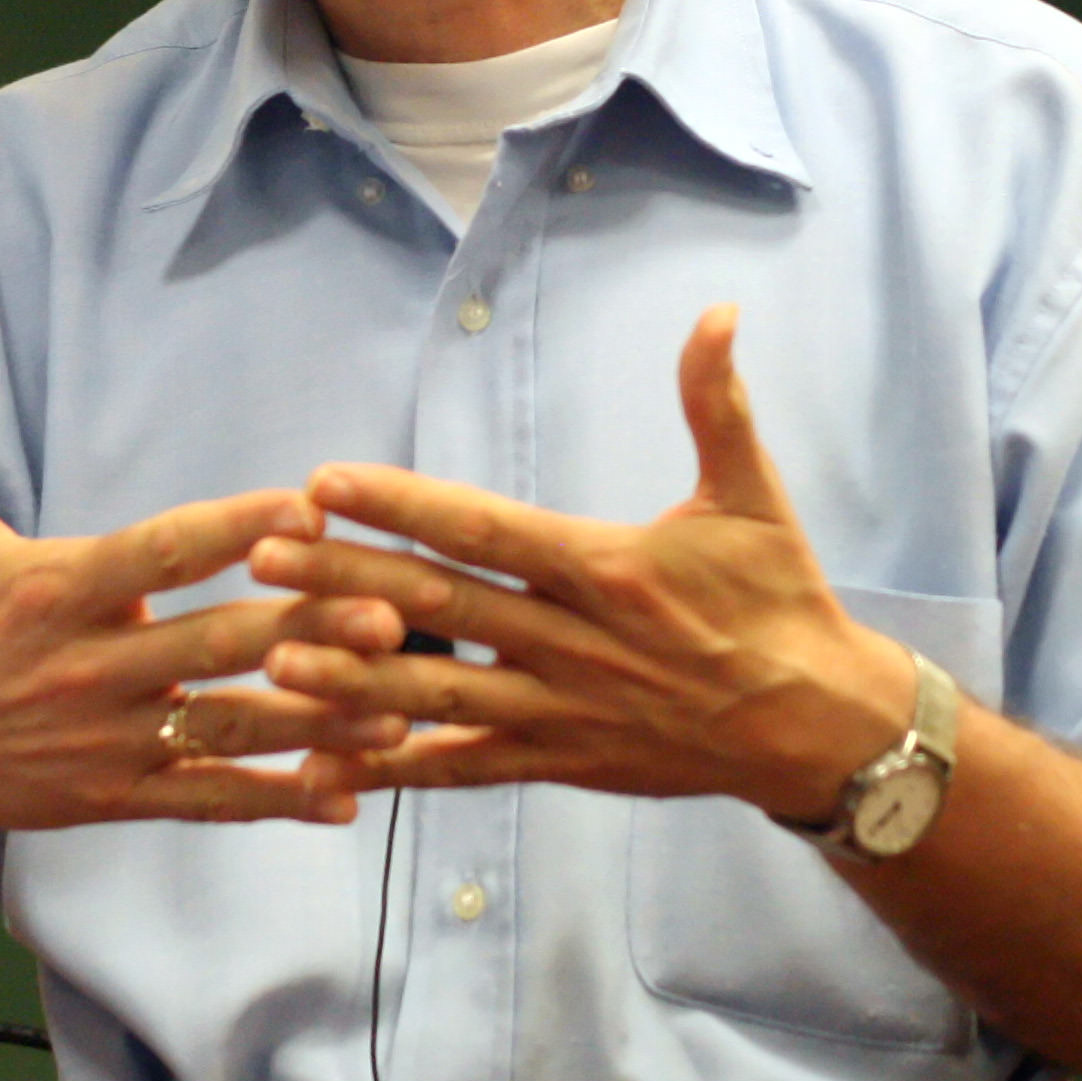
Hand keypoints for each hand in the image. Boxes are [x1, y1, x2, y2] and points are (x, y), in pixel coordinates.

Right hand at [0, 302, 409, 832]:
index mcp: (53, 588)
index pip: (156, 554)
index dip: (229, 529)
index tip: (303, 509)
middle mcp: (84, 666)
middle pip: (211, 643)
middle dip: (305, 627)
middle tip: (389, 610)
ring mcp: (104, 740)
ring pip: (224, 729)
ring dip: (315, 720)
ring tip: (399, 705)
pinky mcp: (112, 798)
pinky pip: (205, 802)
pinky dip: (276, 803)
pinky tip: (347, 798)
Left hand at [248, 305, 912, 815]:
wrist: (819, 727)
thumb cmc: (780, 602)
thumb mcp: (755, 497)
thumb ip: (718, 404)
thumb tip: (717, 313)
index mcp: (605, 569)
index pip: (482, 528)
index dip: (400, 503)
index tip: (327, 479)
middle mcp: (572, 643)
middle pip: (438, 606)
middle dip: (343, 579)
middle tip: (262, 554)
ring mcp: (559, 711)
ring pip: (437, 695)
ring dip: (350, 678)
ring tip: (271, 659)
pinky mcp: (558, 763)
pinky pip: (464, 767)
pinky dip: (395, 767)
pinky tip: (325, 763)